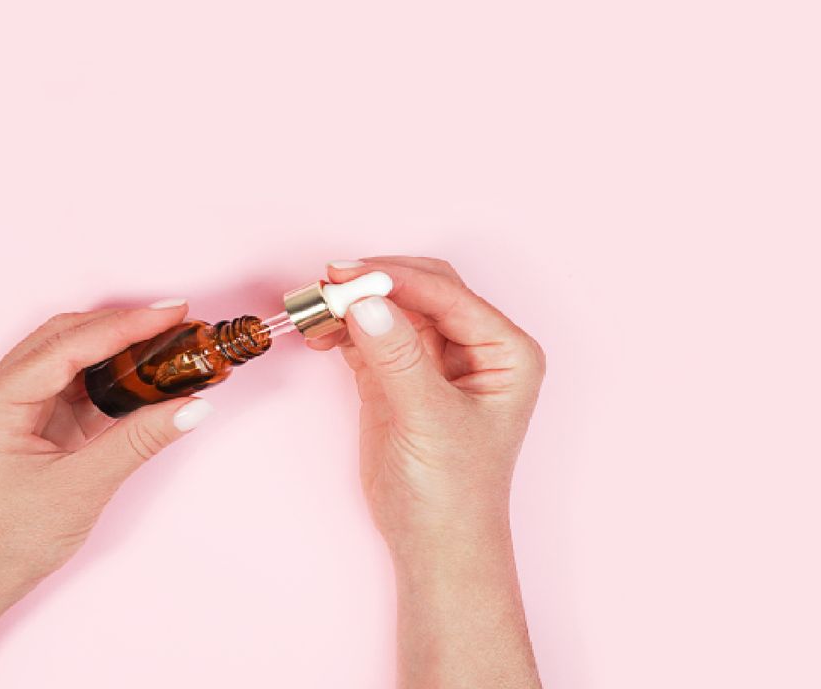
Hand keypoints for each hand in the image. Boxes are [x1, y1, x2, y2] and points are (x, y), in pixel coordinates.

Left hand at [0, 302, 213, 687]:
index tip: (170, 313)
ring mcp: (8, 408)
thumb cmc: (9, 543)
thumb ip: (138, 441)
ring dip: (115, 348)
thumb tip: (192, 406)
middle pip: (64, 338)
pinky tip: (141, 376)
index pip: (67, 345)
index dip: (123, 325)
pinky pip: (70, 385)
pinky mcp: (25, 424)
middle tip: (175, 320)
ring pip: (67, 356)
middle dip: (121, 326)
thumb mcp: (82, 489)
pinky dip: (107, 377)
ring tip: (165, 342)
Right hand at [310, 256, 543, 687]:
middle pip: (419, 290)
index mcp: (504, 351)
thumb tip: (367, 303)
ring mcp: (431, 358)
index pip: (448, 294)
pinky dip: (342, 328)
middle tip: (328, 285)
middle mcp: (473, 346)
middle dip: (373, 284)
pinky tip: (320, 334)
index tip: (351, 276)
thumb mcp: (429, 421)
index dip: (398, 279)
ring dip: (352, 304)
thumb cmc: (454, 493)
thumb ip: (399, 359)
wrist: (432, 544)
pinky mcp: (395, 373)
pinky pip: (367, 333)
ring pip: (388, 307)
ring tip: (316, 311)